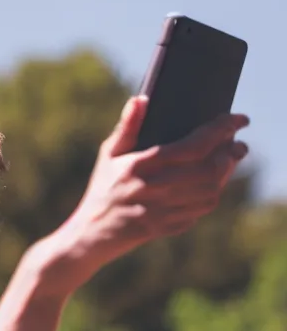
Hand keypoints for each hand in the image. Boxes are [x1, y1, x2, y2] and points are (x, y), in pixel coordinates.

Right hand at [68, 95, 248, 264]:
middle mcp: (153, 189)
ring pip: (210, 192)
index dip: (221, 130)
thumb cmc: (102, 188)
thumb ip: (127, 127)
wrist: (91, 232)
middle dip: (229, 154)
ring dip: (224, 175)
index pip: (193, 146)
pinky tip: (211, 184)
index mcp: (140, 166)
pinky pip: (201, 211)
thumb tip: (141, 98)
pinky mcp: (166, 227)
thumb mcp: (109, 155)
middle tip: (236, 143)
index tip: (238, 119)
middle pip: (209, 170)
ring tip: (226, 161)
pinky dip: (212, 195)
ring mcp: (161, 211)